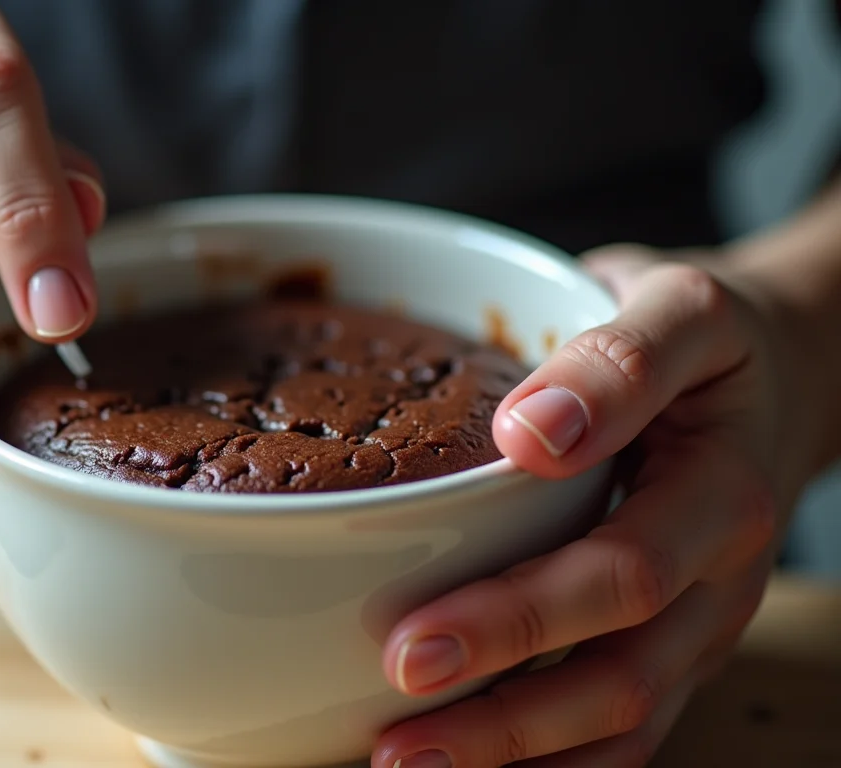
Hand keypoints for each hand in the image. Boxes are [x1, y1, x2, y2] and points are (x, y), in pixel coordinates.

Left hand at [371, 245, 801, 767]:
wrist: (774, 377)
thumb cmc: (708, 345)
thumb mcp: (680, 308)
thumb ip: (615, 361)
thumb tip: (528, 431)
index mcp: (718, 491)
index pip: (622, 569)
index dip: (520, 611)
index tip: (410, 636)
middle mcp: (718, 578)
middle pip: (618, 668)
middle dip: (500, 699)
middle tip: (395, 701)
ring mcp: (699, 626)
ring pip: (621, 720)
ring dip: (513, 751)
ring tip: (403, 760)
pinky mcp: (677, 650)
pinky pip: (624, 734)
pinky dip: (548, 761)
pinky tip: (466, 763)